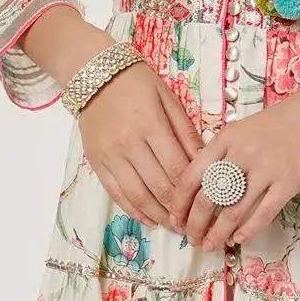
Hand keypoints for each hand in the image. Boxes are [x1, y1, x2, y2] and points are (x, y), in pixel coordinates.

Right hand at [78, 61, 203, 233]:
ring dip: (157, 215)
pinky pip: (116, 193)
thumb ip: (185, 130)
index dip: (193, 192)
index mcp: (151, 125)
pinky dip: (133, 210)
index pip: (177, 168)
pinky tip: (148, 219)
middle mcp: (129, 144)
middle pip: (159, 186)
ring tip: (173, 226)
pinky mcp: (96, 162)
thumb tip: (204, 161)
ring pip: (137, 195)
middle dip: (178, 210)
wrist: (93, 73)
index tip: (206, 205)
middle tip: (193, 223)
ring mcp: (110, 155)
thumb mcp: (168, 98)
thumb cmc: (137, 82)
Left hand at [169, 71, 299, 251]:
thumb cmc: (285, 119)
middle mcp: (242, 153)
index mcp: (226, 138)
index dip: (179, 203)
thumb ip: (225, 152)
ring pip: (233, 212)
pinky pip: (263, 214)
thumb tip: (204, 186)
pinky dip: (248, 231)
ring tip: (212, 245)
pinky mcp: (290, 181)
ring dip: (219, 234)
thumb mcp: (245, 128)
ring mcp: (267, 168)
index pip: (191, 177)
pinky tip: (240, 239)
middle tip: (192, 238)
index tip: (175, 219)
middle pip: (208, 198)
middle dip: (195, 224)